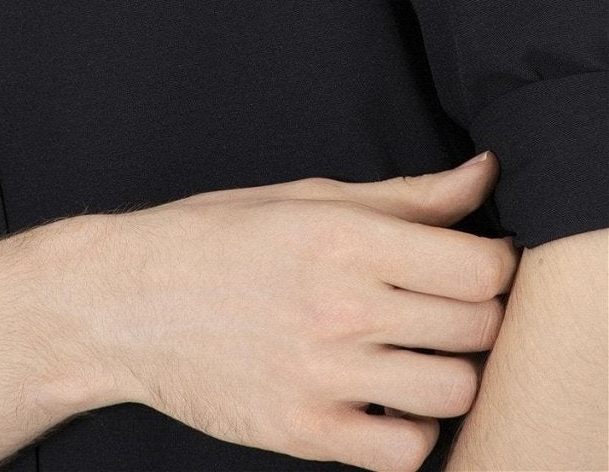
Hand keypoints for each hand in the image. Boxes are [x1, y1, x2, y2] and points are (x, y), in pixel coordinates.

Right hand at [82, 152, 515, 470]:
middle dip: (478, 315)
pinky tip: (388, 401)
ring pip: (454, 392)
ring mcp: (324, 375)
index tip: (477, 262)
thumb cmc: (213, 238)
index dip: (494, 263)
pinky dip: (412, 432)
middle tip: (447, 306)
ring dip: (451, 374)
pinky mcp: (306, 432)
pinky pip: (407, 452)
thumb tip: (482, 174)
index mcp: (341, 237)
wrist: (124, 303)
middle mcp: (339, 306)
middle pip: (476, 328)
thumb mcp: (303, 197)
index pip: (478, 267)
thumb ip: (404, 196)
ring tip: (421, 355)